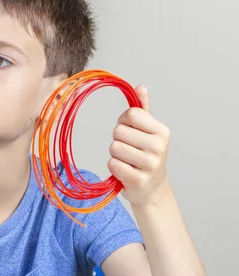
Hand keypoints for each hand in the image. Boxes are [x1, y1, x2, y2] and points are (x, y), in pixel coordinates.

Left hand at [107, 85, 171, 206]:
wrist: (152, 189)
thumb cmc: (147, 157)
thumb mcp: (149, 132)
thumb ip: (143, 110)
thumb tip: (140, 86)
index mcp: (162, 131)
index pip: (130, 114)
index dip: (123, 121)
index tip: (129, 130)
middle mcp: (158, 146)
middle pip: (119, 131)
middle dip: (118, 139)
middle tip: (128, 149)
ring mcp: (149, 164)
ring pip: (114, 148)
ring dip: (115, 155)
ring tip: (128, 161)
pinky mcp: (138, 179)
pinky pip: (112, 164)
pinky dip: (114, 167)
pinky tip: (125, 171)